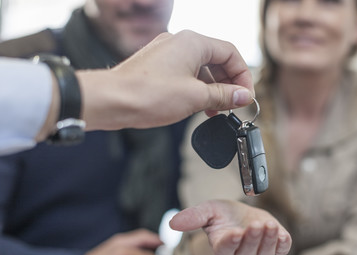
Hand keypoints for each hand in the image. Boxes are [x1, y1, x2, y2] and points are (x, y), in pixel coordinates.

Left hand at [79, 30, 254, 130]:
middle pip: (217, 59)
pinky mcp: (157, 66)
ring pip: (201, 68)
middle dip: (229, 83)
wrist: (111, 101)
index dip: (243, 76)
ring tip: (217, 110)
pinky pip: (186, 73)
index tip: (246, 96)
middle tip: (234, 104)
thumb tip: (243, 96)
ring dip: (213, 88)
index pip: (231, 53)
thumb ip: (224, 95)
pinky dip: (197, 88)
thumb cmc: (148, 94)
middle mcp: (180, 42)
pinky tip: (199, 106)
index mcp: (193, 42)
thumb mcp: (195, 97)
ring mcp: (167, 53)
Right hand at [169, 200, 290, 254]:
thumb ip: (192, 217)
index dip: (230, 242)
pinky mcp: (274, 244)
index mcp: (222, 245)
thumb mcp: (207, 210)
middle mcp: (241, 251)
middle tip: (255, 225)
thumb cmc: (223, 214)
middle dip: (253, 239)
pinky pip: (281, 249)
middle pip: (247, 252)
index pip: (226, 248)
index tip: (234, 233)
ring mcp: (258, 250)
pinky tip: (282, 234)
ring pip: (265, 254)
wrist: (240, 214)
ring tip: (270, 225)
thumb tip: (173, 223)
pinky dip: (282, 243)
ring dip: (269, 240)